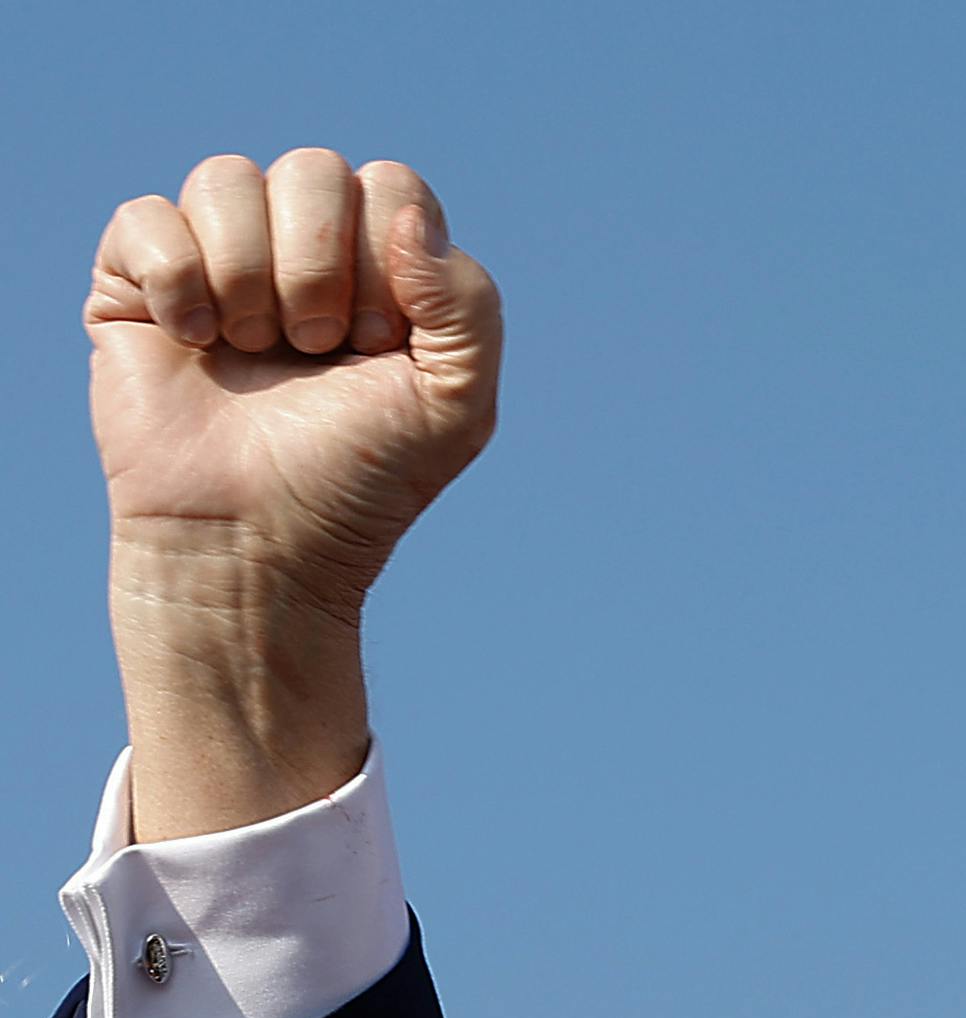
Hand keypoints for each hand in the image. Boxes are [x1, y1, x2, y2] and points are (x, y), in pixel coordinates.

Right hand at [86, 150, 500, 838]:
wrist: (258, 543)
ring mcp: (218, 257)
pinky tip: (193, 343)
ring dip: (249, 276)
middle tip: (315, 350)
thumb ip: (469, 306)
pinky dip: (177, 282)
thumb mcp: (456, 405)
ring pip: (225, 178)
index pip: (391, 185)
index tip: (376, 346)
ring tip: (255, 351)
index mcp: (381, 265)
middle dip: (319, 267)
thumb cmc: (360, 478)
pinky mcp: (137, 280)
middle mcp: (299, 249)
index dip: (387, 260)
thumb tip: (408, 215)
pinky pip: (148, 216)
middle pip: (312, 167)